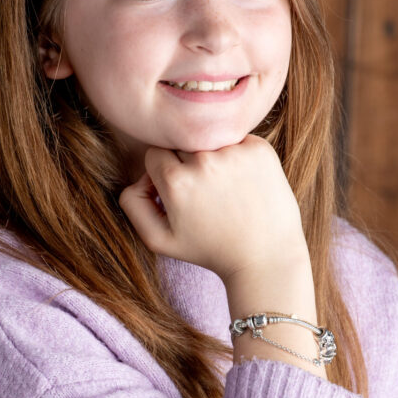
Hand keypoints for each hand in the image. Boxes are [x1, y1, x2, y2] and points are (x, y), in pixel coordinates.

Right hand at [118, 134, 306, 282]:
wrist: (265, 257)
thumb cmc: (210, 250)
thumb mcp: (159, 240)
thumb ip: (133, 204)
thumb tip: (139, 175)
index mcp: (175, 181)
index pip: (155, 154)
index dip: (164, 174)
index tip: (181, 194)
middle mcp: (204, 161)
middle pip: (181, 144)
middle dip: (187, 165)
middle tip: (205, 195)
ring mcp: (234, 152)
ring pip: (209, 140)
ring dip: (213, 158)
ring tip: (226, 190)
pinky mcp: (260, 149)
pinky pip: (238, 140)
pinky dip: (238, 157)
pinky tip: (245, 184)